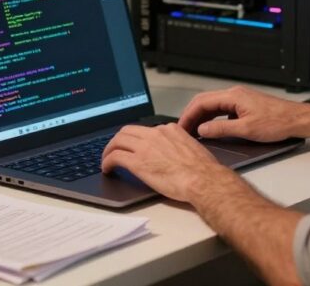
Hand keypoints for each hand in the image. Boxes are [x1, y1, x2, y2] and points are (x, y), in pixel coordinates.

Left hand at [100, 123, 233, 202]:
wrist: (203, 180)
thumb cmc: (203, 170)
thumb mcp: (192, 147)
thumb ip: (179, 145)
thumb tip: (176, 153)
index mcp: (170, 129)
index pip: (146, 129)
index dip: (136, 138)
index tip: (133, 145)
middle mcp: (155, 134)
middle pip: (127, 131)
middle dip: (118, 141)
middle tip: (114, 150)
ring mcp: (145, 147)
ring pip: (117, 141)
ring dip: (109, 150)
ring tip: (107, 160)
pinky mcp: (137, 162)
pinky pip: (115, 157)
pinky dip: (107, 161)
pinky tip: (107, 169)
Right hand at [177, 86, 304, 141]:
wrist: (296, 119)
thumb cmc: (277, 122)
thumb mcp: (246, 130)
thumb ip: (221, 130)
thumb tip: (202, 130)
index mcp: (233, 96)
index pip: (202, 102)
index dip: (189, 115)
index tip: (182, 126)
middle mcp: (235, 94)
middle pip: (205, 101)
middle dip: (192, 115)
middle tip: (183, 129)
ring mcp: (240, 99)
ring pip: (213, 105)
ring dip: (202, 117)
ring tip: (194, 131)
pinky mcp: (244, 105)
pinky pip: (222, 109)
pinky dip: (213, 118)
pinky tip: (211, 129)